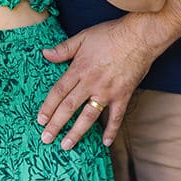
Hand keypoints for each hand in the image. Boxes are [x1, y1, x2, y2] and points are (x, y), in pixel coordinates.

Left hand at [36, 16, 155, 148]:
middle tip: (46, 139)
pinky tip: (105, 142)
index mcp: (79, 69)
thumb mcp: (82, 37)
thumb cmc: (110, 34)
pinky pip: (117, 116)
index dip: (48, 107)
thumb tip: (44, 54)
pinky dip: (111, 130)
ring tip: (66, 146)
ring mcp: (108, 91)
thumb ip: (63, 49)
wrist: (140, 36)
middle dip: (56, 125)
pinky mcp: (124, 95)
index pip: (58, 92)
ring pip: (89, 116)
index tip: (40, 120)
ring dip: (77, 132)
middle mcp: (91, 83)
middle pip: (69, 107)